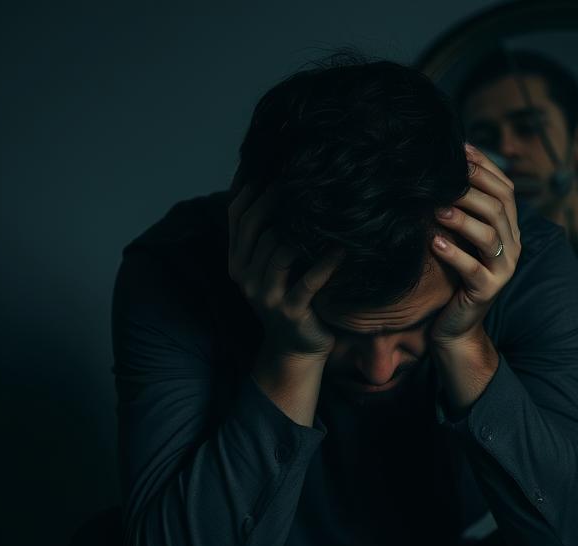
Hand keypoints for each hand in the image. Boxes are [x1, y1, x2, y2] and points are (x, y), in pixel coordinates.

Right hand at [227, 180, 344, 360]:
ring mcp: (265, 295)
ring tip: (323, 209)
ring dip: (300, 229)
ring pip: (277, 249)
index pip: (236, 214)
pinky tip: (341, 250)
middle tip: (301, 179)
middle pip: (255, 226)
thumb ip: (267, 233)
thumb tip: (273, 183)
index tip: (274, 165)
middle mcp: (245, 276)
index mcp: (237, 260)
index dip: (252, 186)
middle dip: (276, 199)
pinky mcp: (290, 310)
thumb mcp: (271, 265)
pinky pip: (308, 281)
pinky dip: (326, 263)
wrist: (297, 348)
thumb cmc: (289, 296)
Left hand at [429, 143, 521, 345]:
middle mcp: (512, 246)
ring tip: (437, 211)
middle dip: (471, 189)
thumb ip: (463, 207)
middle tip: (442, 180)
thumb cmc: (455, 274)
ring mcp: (503, 269)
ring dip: (462, 219)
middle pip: (498, 208)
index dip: (484, 168)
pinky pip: (473, 269)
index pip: (505, 189)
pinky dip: (454, 254)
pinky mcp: (487, 290)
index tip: (459, 151)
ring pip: (489, 235)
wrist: (457, 324)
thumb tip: (448, 165)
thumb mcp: (462, 236)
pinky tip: (435, 243)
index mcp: (509, 228)